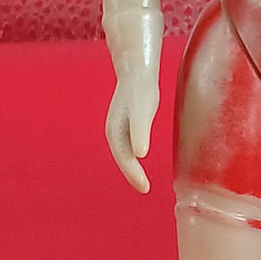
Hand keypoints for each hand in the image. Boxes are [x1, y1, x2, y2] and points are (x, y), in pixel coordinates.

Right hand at [105, 73, 159, 192]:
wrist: (136, 70)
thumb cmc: (141, 90)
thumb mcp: (142, 110)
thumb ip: (140, 131)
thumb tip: (140, 154)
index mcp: (116, 132)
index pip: (125, 159)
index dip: (134, 174)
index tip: (145, 188)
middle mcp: (114, 132)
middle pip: (122, 159)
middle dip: (132, 175)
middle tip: (145, 188)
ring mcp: (119, 128)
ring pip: (123, 154)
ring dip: (131, 168)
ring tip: (143, 182)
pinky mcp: (126, 123)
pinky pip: (127, 145)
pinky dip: (133, 156)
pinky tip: (141, 158)